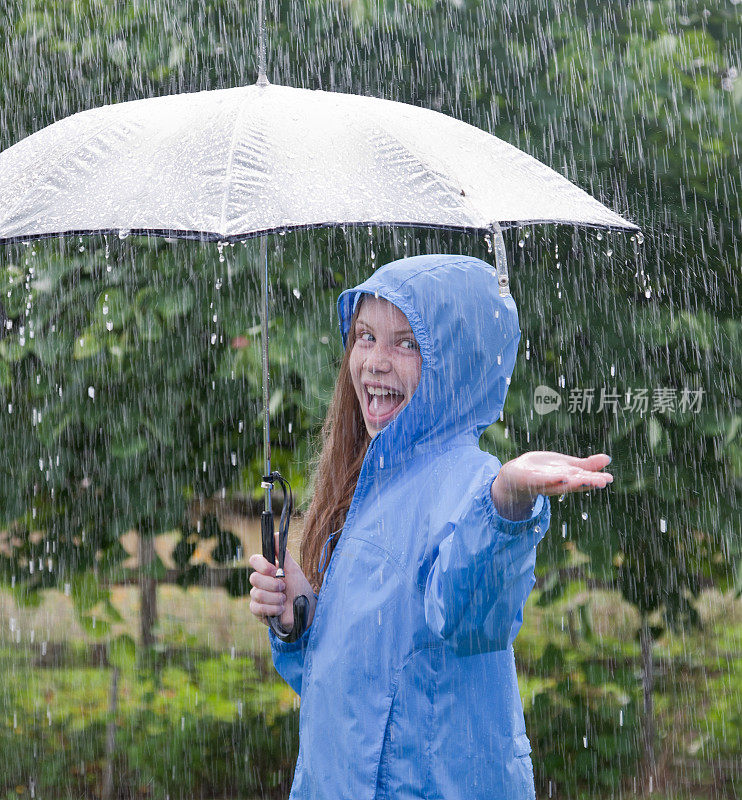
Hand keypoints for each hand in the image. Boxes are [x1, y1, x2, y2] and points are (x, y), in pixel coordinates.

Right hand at [248, 532, 316, 630]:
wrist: (305, 610)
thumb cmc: (299, 588)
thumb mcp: (293, 569)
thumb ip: (283, 553)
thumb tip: (276, 534)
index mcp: (267, 569)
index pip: (254, 560)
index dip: (263, 566)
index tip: (276, 570)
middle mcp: (260, 581)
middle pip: (254, 578)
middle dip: (272, 585)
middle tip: (284, 587)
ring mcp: (257, 596)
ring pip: (257, 594)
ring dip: (275, 598)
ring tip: (284, 600)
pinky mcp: (257, 610)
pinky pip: (257, 608)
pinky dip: (272, 609)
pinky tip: (280, 609)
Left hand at [491, 451, 612, 519]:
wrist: (517, 476)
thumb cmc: (545, 472)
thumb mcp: (567, 466)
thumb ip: (586, 465)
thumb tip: (608, 459)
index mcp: (568, 480)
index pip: (584, 480)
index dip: (596, 479)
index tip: (609, 478)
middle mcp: (558, 483)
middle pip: (574, 483)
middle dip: (588, 482)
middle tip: (603, 482)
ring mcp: (544, 482)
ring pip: (559, 483)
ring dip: (571, 483)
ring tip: (584, 479)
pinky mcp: (530, 479)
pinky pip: (541, 480)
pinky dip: (551, 479)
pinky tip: (560, 475)